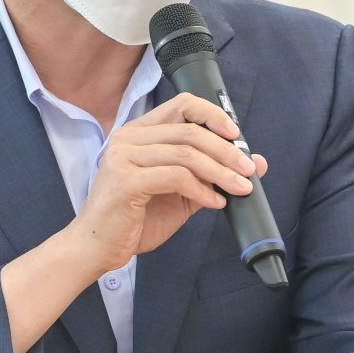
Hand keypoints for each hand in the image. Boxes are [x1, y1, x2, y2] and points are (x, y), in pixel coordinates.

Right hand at [65, 91, 266, 274]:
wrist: (98, 247)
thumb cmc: (135, 220)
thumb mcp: (180, 193)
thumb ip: (211, 175)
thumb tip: (255, 161)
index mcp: (138, 133)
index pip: (181, 105)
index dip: (213, 115)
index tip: (237, 135)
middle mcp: (128, 138)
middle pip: (189, 131)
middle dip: (226, 150)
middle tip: (248, 169)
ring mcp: (124, 157)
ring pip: (186, 153)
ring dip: (220, 172)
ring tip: (239, 188)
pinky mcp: (126, 180)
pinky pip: (176, 177)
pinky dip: (202, 190)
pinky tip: (215, 202)